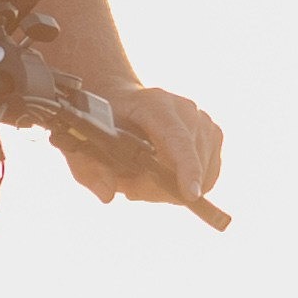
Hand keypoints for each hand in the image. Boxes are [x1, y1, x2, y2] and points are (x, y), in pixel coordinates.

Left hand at [62, 82, 222, 207]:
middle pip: (187, 164)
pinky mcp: (214, 136)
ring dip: (170, 189)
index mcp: (154, 104)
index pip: (177, 138)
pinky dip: (184, 186)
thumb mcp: (82, 143)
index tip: (191, 194)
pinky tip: (161, 176)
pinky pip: (208, 177)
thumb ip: (90, 169)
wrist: (121, 102)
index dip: (186, 168)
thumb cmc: (102, 124)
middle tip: (128, 187)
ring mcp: (204, 122)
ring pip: (201, 176)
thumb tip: (108, 194)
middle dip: (159, 188)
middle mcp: (186, 109)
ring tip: (141, 178)